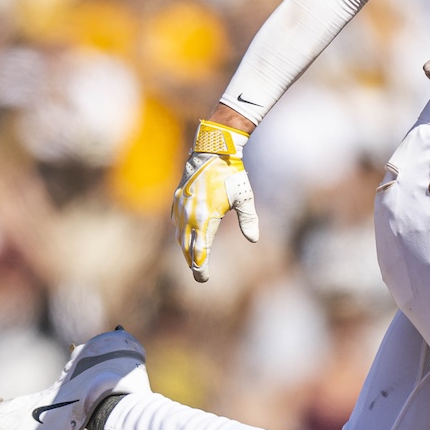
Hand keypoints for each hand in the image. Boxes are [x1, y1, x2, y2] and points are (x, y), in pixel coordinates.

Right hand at [174, 120, 258, 282]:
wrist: (211, 150)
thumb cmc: (231, 174)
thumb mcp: (244, 198)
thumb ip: (249, 220)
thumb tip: (253, 239)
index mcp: (206, 219)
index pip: (201, 252)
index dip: (200, 268)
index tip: (203, 279)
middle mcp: (190, 216)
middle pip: (188, 248)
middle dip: (193, 262)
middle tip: (199, 275)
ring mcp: (181, 207)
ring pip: (180, 236)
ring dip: (186, 249)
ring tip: (192, 259)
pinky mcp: (177, 198)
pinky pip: (176, 221)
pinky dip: (180, 232)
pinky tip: (184, 235)